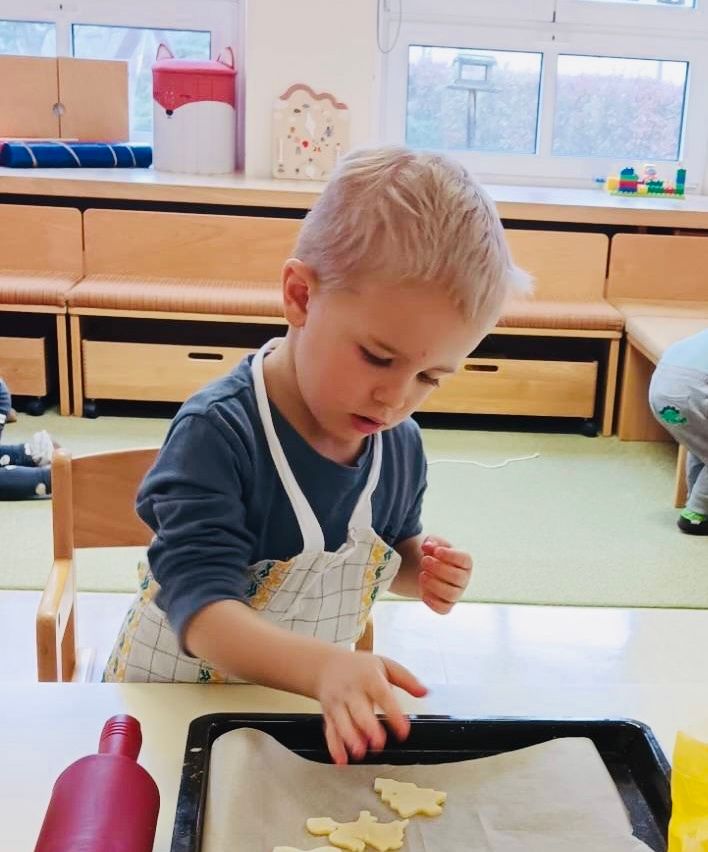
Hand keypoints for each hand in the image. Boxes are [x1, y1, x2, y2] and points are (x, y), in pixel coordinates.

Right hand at [315, 650, 427, 764]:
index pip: (382, 695)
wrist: (325, 664)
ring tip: (360, 752)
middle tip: (378, 743)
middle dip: (368, 727)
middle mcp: (351, 691)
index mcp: (369, 678)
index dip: (393, 713)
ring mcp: (338, 703)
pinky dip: (335, 747)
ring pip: (342, 721)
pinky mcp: (329, 714)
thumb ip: (406, 679)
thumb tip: (425, 692)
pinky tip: (342, 760)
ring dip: (350, 737)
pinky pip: (330, 731)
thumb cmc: (358, 667)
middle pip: (359, 709)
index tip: (403, 730)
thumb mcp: (385, 665)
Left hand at [419, 535, 471, 613]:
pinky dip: (433, 602)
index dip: (451, 556)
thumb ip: (431, 542)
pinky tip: (423, 592)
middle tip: (424, 561)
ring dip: (435, 585)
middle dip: (440, 569)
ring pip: (451, 595)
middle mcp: (463, 579)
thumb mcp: (433, 543)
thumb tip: (428, 546)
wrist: (425, 569)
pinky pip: (443, 609)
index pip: (465, 560)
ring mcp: (456, 593)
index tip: (436, 551)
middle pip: (458, 578)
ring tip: (422, 575)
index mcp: (465, 562)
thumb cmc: (434, 554)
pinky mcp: (446, 605)